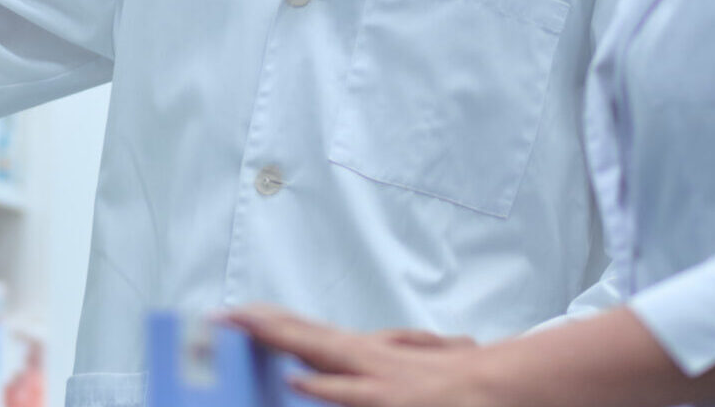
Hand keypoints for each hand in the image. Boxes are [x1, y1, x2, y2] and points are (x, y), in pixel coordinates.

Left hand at [226, 307, 492, 406]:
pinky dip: (325, 387)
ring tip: (245, 330)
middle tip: (220, 317)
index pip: (306, 331)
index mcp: (362, 352)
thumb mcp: (405, 360)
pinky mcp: (389, 400)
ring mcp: (375, 377)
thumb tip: (317, 369)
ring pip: (320, 353)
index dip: (269, 321)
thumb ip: (369, 356)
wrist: (494, 389)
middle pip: (303, 334)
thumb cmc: (445, 382)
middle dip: (261, 325)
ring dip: (283, 340)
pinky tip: (298, 381)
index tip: (232, 315)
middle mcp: (364, 357)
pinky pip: (351, 394)